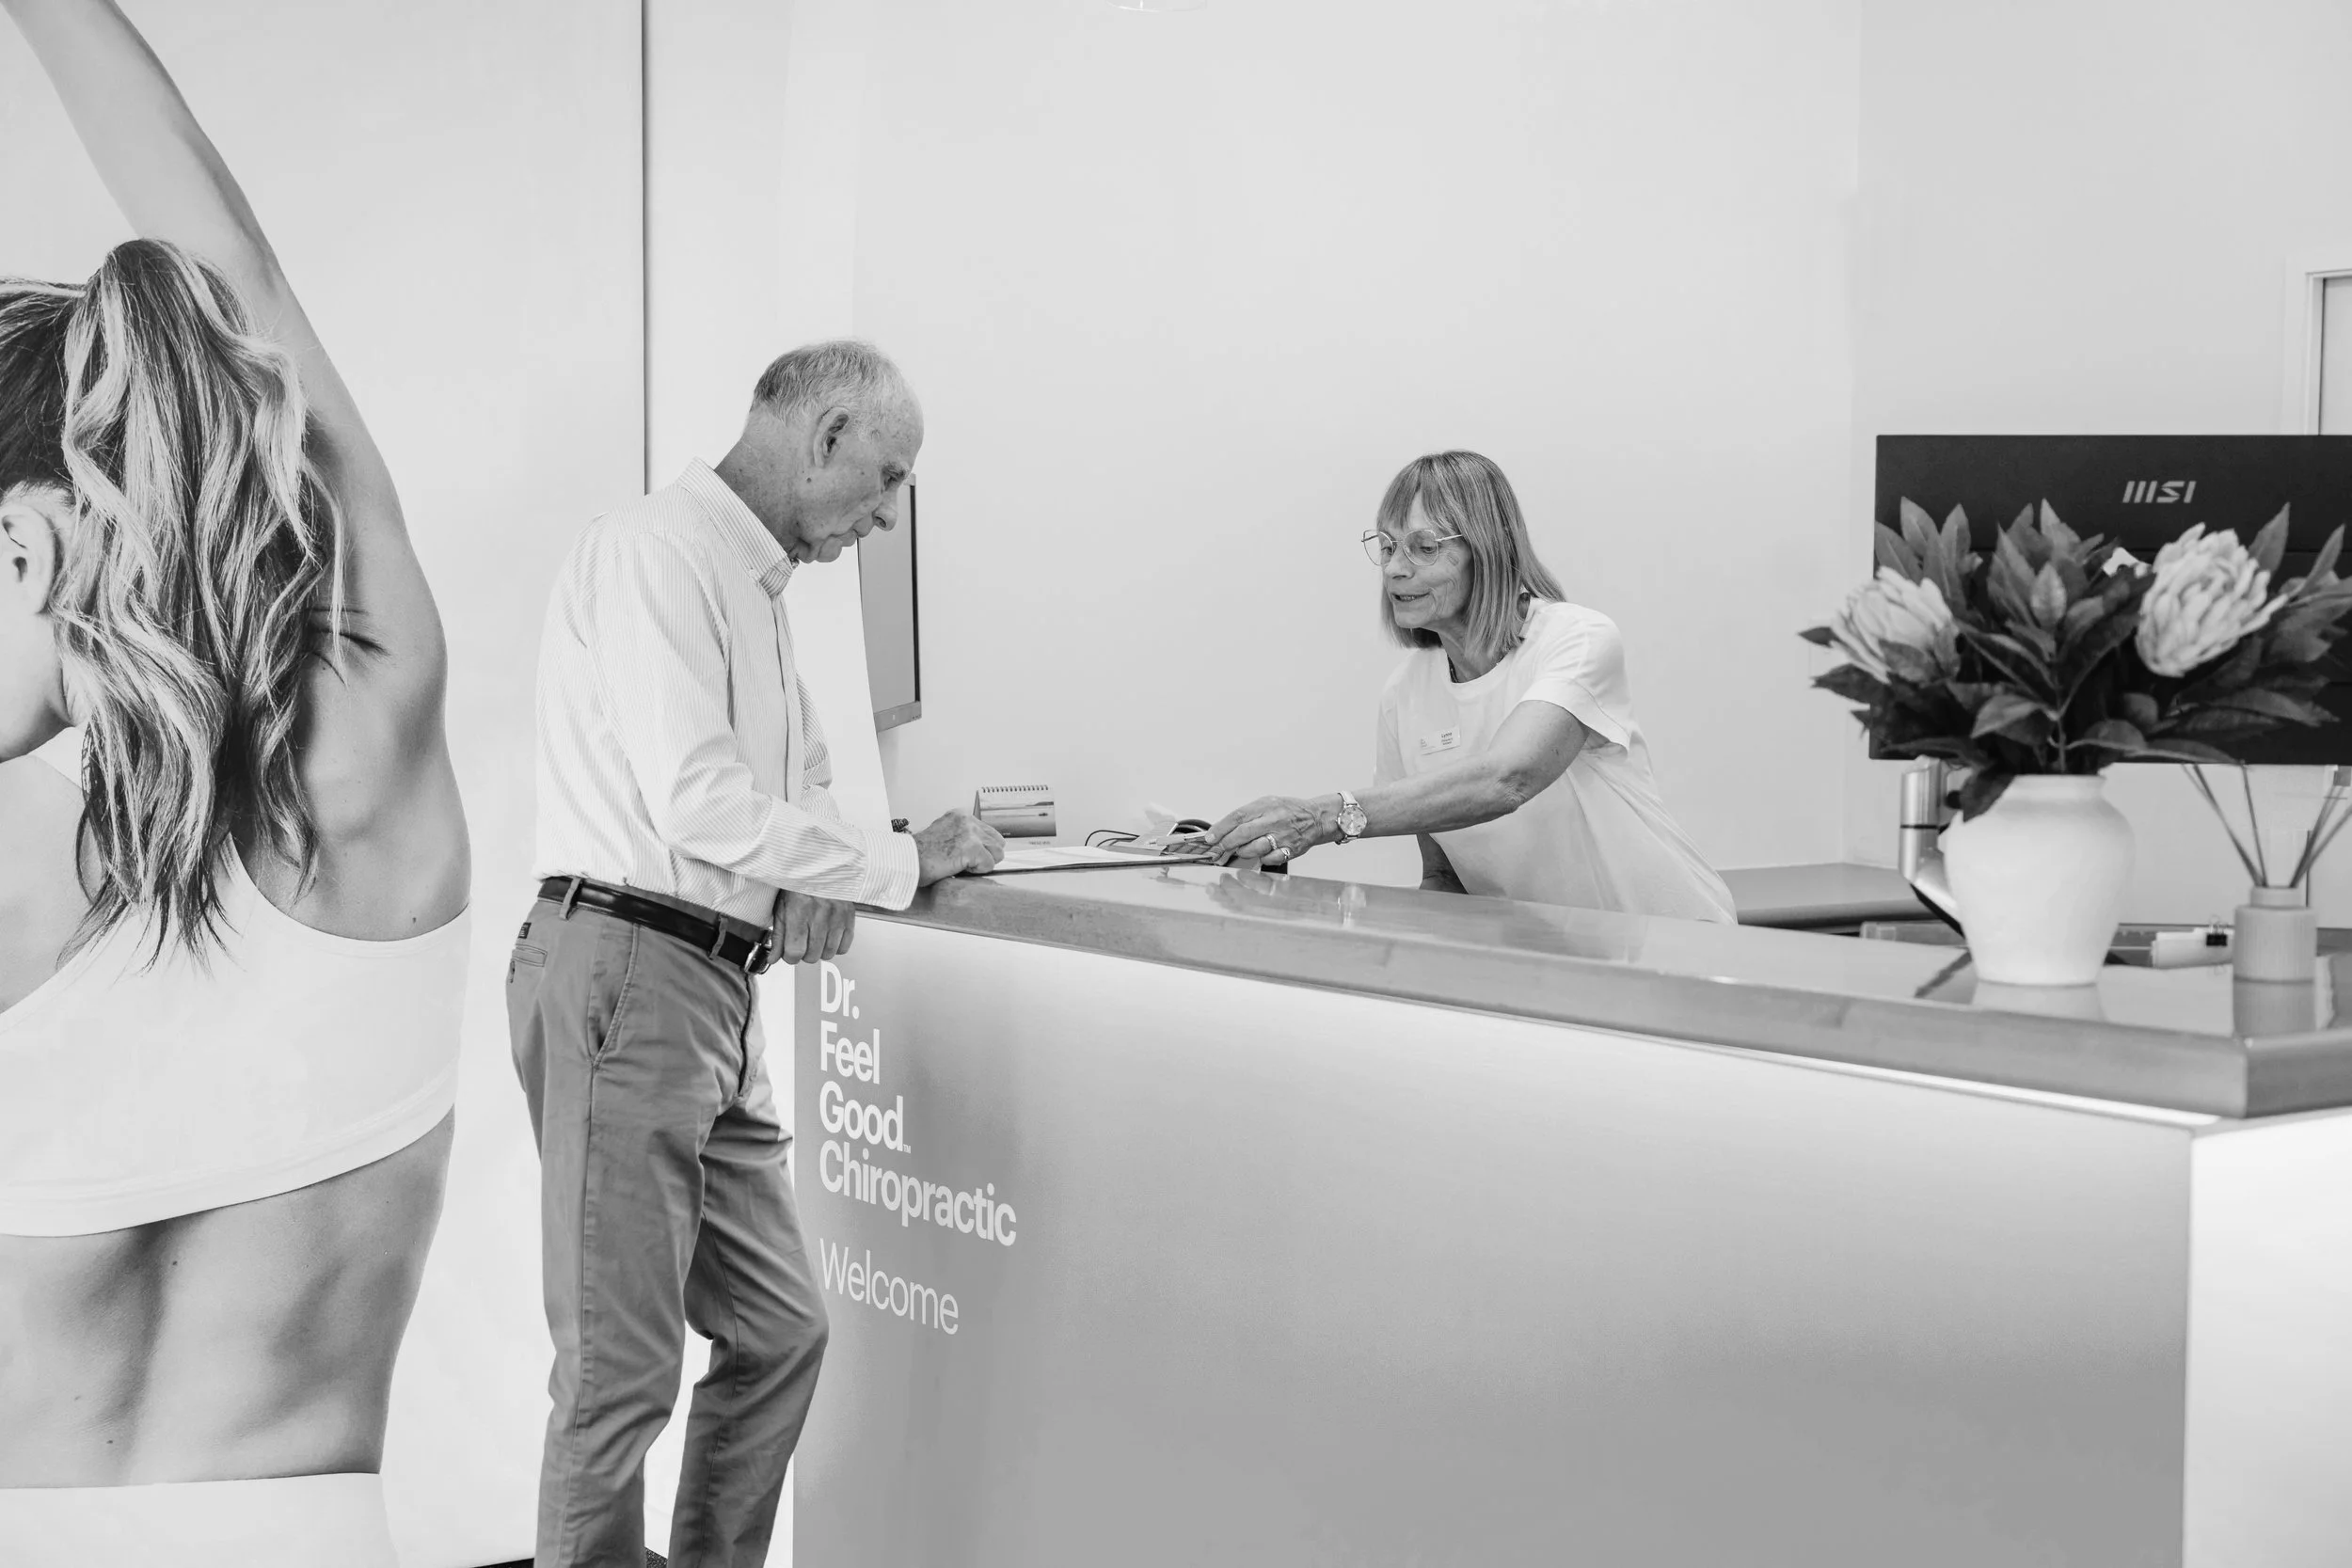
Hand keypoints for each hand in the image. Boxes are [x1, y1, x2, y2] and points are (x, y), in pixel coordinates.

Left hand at [775, 891, 855, 964]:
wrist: (819, 865)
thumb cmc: (799, 884)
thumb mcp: (781, 908)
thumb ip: (778, 936)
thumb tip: (774, 957)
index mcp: (799, 912)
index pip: (795, 952)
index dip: (790, 956)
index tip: (790, 951)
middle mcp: (819, 915)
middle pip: (812, 956)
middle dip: (804, 953)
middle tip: (802, 941)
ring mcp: (836, 917)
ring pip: (828, 953)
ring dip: (820, 950)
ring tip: (815, 937)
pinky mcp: (848, 917)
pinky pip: (844, 946)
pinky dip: (835, 946)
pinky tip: (827, 936)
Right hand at [913, 809, 1005, 884]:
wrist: (906, 860)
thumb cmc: (920, 854)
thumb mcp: (944, 835)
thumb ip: (963, 837)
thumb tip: (983, 850)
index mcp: (961, 816)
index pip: (990, 833)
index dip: (982, 849)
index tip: (968, 856)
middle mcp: (967, 820)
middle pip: (998, 842)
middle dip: (985, 856)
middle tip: (963, 862)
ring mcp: (971, 833)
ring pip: (997, 854)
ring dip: (981, 864)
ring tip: (959, 864)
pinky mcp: (972, 848)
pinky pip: (989, 865)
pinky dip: (975, 872)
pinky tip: (957, 868)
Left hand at [1205, 794, 1335, 865]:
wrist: (1316, 818)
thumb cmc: (1289, 811)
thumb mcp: (1267, 803)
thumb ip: (1247, 815)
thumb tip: (1223, 828)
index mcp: (1266, 806)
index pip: (1238, 817)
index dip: (1220, 828)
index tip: (1210, 837)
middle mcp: (1274, 820)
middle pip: (1243, 834)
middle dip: (1226, 843)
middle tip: (1218, 848)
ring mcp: (1282, 836)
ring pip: (1253, 849)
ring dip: (1242, 851)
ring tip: (1241, 849)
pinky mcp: (1289, 850)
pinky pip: (1268, 859)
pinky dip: (1261, 858)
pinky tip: (1262, 853)